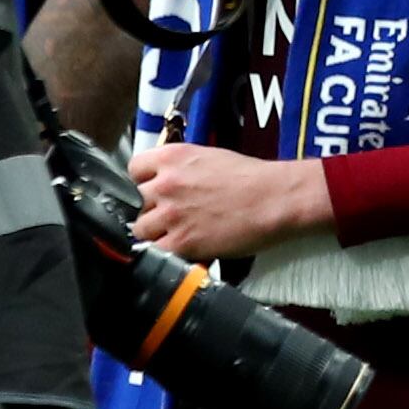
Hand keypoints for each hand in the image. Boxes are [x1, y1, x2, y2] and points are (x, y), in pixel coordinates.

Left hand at [128, 141, 328, 262]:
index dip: (141, 182)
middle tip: (167, 216)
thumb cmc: (251, 178)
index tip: (151, 191)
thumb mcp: (208, 157)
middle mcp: (165, 183)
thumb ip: (180, 167)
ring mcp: (170, 214)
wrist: (274, 199)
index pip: (133, 169)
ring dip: (153, 233)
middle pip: (133, 201)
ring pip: (139, 228)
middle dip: (148, 208)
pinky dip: (164, 252)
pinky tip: (180, 249)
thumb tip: (166, 180)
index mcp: (172, 157)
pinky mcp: (181, 241)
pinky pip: (155, 250)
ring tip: (174, 234)